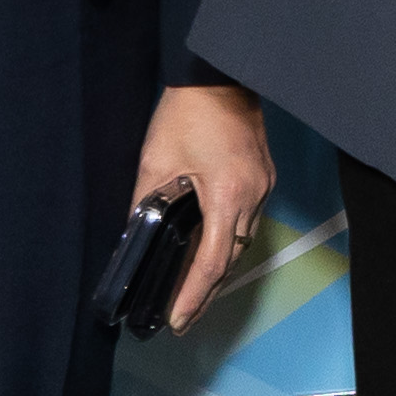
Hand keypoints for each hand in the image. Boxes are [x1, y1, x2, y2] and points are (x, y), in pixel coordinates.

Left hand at [130, 84, 275, 329]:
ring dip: (218, 268)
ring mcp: (263, 186)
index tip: (177, 321)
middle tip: (181, 317)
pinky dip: (227, 242)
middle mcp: (253, 195)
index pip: (212, 261)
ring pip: (242, 241)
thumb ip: (144, 204)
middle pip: (231, 258)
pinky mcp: (263, 177)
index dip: (194, 296)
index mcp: (227, 194)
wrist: (220, 75)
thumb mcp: (155, 161)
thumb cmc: (187, 113)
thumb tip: (132, 235)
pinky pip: (246, 221)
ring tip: (192, 293)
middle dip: (206, 291)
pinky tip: (208, 252)